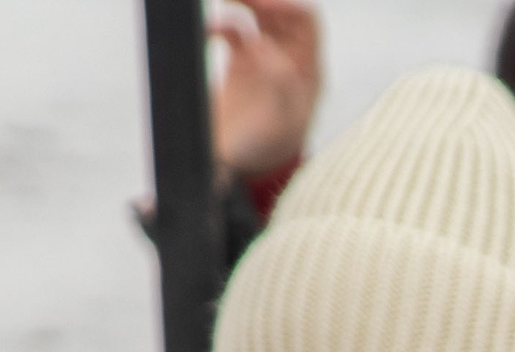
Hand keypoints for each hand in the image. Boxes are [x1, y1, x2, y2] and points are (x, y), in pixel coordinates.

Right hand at [210, 0, 320, 179]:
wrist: (242, 171)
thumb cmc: (267, 150)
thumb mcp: (278, 121)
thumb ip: (276, 82)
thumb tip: (261, 45)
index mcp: (307, 70)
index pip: (306, 21)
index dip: (285, 5)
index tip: (259, 2)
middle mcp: (290, 60)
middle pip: (280, 13)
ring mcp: (265, 60)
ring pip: (257, 17)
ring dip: (241, 3)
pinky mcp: (242, 64)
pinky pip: (234, 32)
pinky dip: (220, 26)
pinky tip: (206, 31)